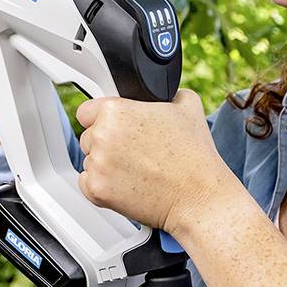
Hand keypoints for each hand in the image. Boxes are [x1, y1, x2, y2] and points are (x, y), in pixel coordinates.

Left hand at [74, 88, 228, 234]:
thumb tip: (154, 91)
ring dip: (105, 164)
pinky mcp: (97, 191)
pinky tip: (127, 183)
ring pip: (89, 161)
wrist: (199, 195)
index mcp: (115, 111)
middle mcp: (101, 136)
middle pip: (88, 137)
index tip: (115, 127)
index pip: (86, 111)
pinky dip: (102, 185)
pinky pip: (87, 183)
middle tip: (134, 151)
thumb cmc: (194, 154)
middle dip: (107, 143)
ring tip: (136, 169)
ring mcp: (97, 165)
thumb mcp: (186, 103)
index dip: (101, 118)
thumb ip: (162, 92)